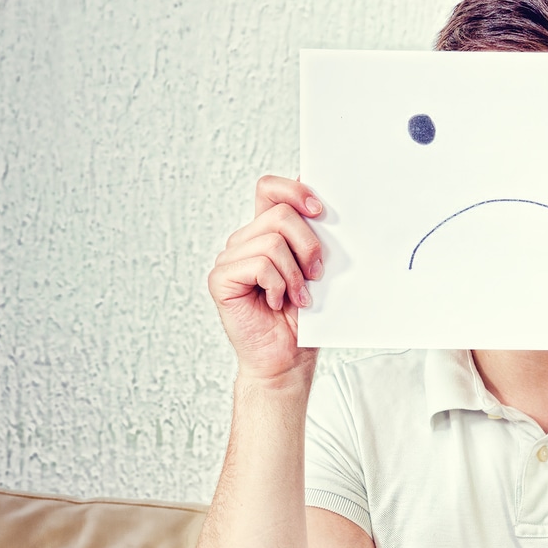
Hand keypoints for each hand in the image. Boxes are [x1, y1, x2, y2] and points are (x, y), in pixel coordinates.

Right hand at [208, 175, 325, 385]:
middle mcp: (246, 241)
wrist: (289, 358)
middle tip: (317, 274)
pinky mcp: (221, 279)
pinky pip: (259, 265)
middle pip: (280, 214)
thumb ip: (316, 238)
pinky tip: (276, 303)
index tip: (321, 210)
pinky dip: (278, 285)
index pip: (271, 189)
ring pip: (272, 241)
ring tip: (298, 296)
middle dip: (310, 245)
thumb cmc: (304, 317)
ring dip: (295, 274)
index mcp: (267, 232)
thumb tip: (326, 207)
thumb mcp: (318, 270)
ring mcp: (230, 258)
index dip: (295, 189)